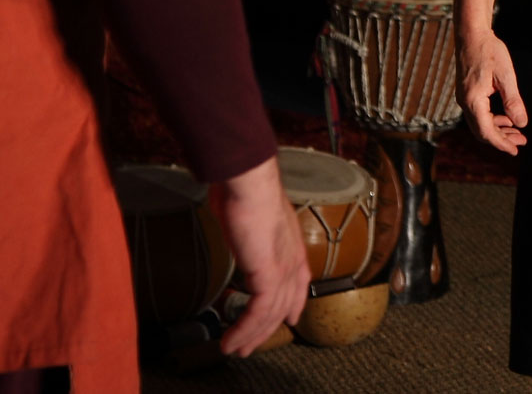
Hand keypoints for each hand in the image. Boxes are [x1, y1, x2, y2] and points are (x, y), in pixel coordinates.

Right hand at [208, 155, 308, 356]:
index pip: (299, 281)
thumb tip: (237, 223)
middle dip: (267, 328)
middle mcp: (291, 258)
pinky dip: (245, 329)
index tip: (290, 318)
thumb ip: (248, 226)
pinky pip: (258, 312)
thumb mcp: (249, 212)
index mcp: (290, 243)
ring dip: (251, 335)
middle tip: (250, 345)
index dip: (294, 302)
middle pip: (284, 303)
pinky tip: (232, 340)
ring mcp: (283, 267)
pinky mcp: (269, 274)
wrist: (249, 182)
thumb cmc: (245, 189)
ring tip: (235, 349)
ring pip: (271, 313)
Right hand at [457, 28, 528, 155]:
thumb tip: (522, 124)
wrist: (471, 34)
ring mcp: (464, 98)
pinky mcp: (467, 93)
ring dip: (498, 130)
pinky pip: (479, 114)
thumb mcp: (505, 75)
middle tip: (521, 143)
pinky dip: (493, 120)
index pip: (486, 131)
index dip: (501, 143)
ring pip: (480, 124)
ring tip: (518, 133)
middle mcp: (465, 102)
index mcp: (473, 100)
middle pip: (482, 132)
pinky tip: (507, 119)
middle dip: (501, 139)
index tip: (515, 150)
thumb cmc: (489, 51)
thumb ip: (513, 101)